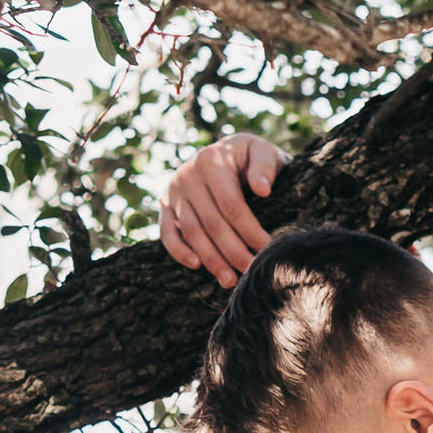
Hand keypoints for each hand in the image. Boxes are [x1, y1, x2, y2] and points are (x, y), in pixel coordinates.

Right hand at [160, 133, 290, 286]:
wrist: (228, 153)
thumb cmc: (251, 157)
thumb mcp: (263, 152)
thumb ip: (265, 165)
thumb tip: (263, 189)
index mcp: (211, 160)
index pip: (230, 204)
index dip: (249, 230)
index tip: (266, 249)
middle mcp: (187, 175)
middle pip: (212, 223)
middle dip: (233, 251)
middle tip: (250, 271)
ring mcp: (174, 192)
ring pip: (192, 232)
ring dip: (211, 259)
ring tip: (230, 280)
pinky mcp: (165, 206)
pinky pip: (167, 233)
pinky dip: (179, 251)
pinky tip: (197, 266)